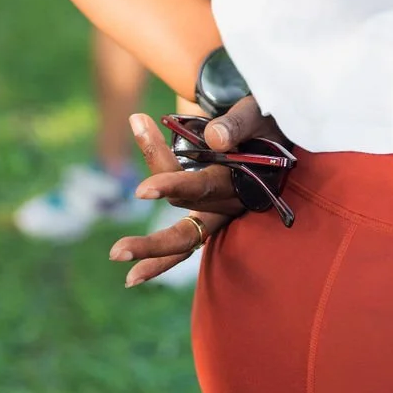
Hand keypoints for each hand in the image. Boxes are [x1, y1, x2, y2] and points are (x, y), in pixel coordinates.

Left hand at [109, 96, 269, 286]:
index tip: (140, 192)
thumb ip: (238, 124)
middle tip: (117, 249)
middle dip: (152, 241)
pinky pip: (185, 242)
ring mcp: (219, 214)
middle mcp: (229, 204)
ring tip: (114, 256)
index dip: (171, 186)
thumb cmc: (266, 121)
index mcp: (241, 180)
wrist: (278, 134)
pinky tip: (133, 279)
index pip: (202, 186)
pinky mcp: (210, 217)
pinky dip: (161, 260)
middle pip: (187, 220)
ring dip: (149, 249)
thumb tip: (213, 137)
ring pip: (183, 235)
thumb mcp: (257, 113)